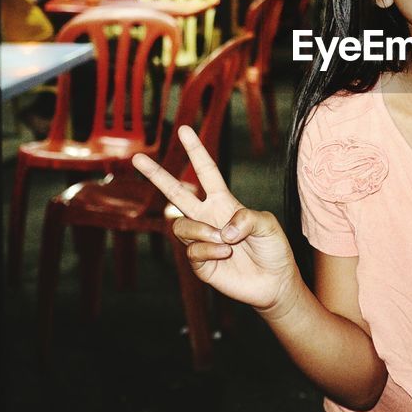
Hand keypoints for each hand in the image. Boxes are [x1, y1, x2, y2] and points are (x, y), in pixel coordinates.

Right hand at [133, 126, 297, 311]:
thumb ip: (246, 219)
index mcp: (224, 202)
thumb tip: (221, 230)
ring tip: (225, 242)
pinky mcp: (199, 263)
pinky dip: (209, 251)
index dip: (196, 151)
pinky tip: (225, 255)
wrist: (274, 281)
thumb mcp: (267, 224)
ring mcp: (201, 239)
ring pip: (181, 225)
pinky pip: (192, 251)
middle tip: (137, 157)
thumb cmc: (273, 248)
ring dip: (202, 231)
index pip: (206, 171)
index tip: (184, 130)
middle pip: (176, 192)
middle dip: (156, 175)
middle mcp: (208, 217)